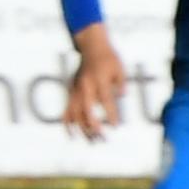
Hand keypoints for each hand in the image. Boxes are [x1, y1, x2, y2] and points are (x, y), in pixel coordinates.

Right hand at [65, 24, 126, 142]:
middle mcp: (84, 86)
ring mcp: (75, 90)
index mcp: (98, 80)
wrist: (91, 47)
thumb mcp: (120, 69)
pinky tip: (72, 135)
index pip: (105, 100)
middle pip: (86, 110)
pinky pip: (66, 110)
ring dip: (82, 129)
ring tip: (92, 141)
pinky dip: (68, 123)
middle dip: (93, 126)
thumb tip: (122, 96)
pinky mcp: (71, 91)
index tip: (115, 126)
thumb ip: (120, 83)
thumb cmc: (109, 59)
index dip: (110, 113)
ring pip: (74, 113)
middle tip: (102, 139)